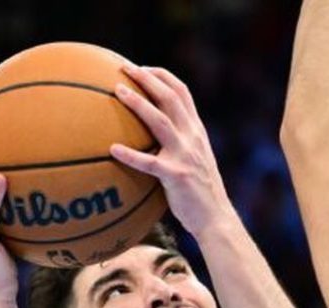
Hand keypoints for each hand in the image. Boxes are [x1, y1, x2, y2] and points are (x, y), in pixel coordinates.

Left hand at [110, 65, 235, 239]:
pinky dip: (130, 155)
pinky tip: (112, 149)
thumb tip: (152, 136)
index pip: (182, 93)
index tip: (141, 68)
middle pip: (171, 98)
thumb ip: (179, 144)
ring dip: (138, 103)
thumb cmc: (200, 193)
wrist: (216, 219)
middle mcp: (193, 138)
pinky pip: (149, 162)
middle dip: (147, 78)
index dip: (162, 76)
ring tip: (117, 91)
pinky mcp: (176, 176)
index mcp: (197, 132)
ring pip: (160, 121)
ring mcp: (185, 156)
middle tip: (124, 68)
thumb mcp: (195, 160)